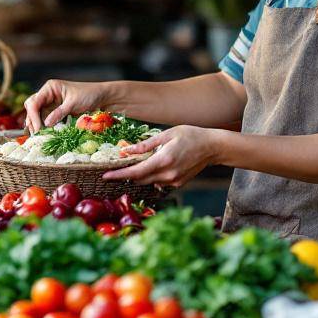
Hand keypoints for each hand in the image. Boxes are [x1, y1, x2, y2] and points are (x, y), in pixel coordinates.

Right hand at [23, 79, 108, 133]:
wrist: (102, 97)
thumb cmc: (89, 95)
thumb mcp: (73, 104)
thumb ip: (59, 113)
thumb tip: (46, 124)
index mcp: (50, 88)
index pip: (34, 102)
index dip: (33, 116)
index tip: (38, 129)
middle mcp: (47, 94)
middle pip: (32, 108)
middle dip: (32, 121)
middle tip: (37, 135)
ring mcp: (51, 103)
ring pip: (36, 115)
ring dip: (37, 125)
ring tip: (40, 136)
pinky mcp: (55, 111)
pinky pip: (45, 119)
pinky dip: (44, 127)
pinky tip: (45, 134)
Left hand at [102, 126, 221, 187]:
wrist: (212, 147)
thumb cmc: (190, 135)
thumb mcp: (166, 134)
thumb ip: (145, 145)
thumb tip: (126, 150)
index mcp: (163, 160)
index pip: (135, 172)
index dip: (118, 175)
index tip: (104, 176)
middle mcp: (168, 175)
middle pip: (139, 180)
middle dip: (125, 176)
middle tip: (114, 169)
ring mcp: (174, 181)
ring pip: (148, 182)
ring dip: (139, 176)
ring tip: (134, 164)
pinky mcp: (178, 184)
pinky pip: (159, 183)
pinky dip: (152, 176)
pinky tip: (154, 166)